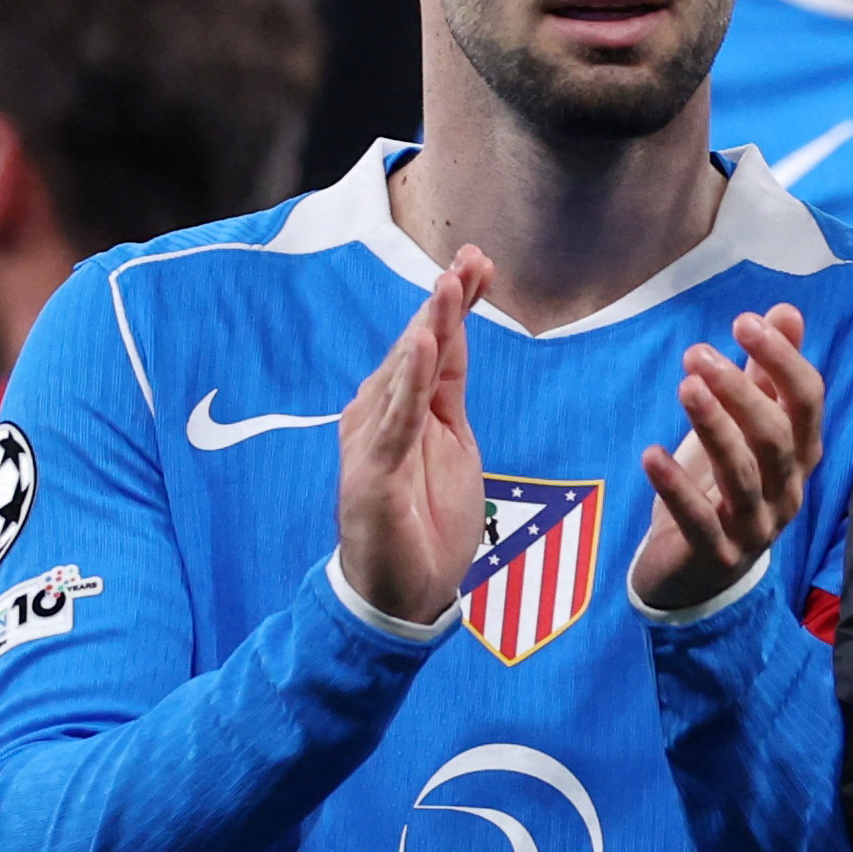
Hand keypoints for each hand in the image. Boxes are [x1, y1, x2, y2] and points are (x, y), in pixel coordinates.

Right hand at [335, 248, 492, 628]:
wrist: (401, 593)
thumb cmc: (425, 522)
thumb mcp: (451, 446)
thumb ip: (445, 396)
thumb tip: (447, 344)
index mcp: (405, 410)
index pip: (436, 347)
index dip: (456, 305)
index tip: (480, 263)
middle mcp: (381, 416)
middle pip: (418, 349)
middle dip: (445, 303)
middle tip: (470, 258)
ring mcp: (374, 442)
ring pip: (404, 373)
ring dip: (428, 327)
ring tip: (448, 286)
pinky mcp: (372, 472)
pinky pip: (393, 419)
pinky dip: (406, 380)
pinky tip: (420, 345)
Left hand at [633, 306, 818, 616]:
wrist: (700, 576)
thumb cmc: (724, 489)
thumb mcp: (746, 430)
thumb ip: (767, 374)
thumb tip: (786, 311)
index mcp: (801, 454)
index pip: (807, 402)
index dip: (783, 360)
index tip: (745, 321)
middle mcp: (788, 490)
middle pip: (775, 436)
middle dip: (741, 391)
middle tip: (698, 353)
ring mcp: (756, 526)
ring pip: (743, 474)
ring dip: (714, 428)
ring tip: (685, 386)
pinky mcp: (716, 554)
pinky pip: (700, 520)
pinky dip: (676, 487)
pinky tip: (651, 455)